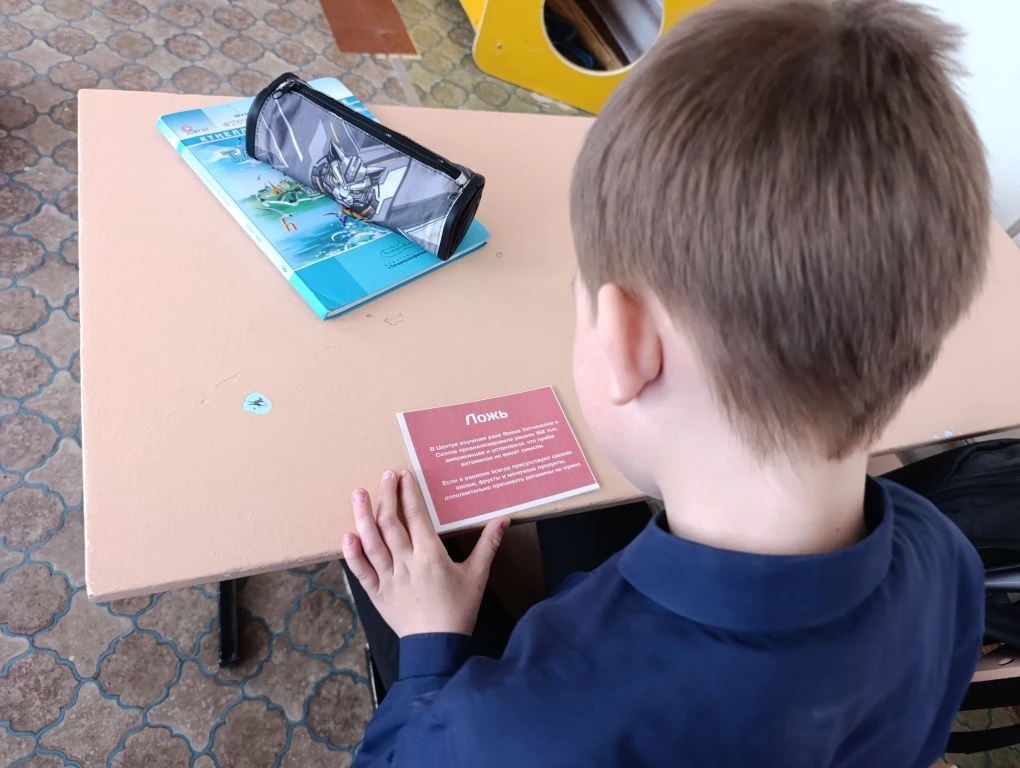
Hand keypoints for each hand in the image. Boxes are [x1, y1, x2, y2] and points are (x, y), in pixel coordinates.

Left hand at [342, 469, 508, 636]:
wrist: (438, 647)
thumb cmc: (459, 610)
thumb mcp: (477, 576)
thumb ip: (488, 545)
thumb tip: (503, 519)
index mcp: (430, 556)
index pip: (416, 517)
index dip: (408, 494)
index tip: (404, 476)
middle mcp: (406, 563)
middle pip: (391, 524)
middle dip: (387, 496)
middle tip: (385, 476)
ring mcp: (388, 578)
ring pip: (371, 542)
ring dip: (363, 516)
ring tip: (359, 494)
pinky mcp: (376, 593)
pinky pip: (360, 571)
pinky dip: (352, 553)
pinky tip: (347, 535)